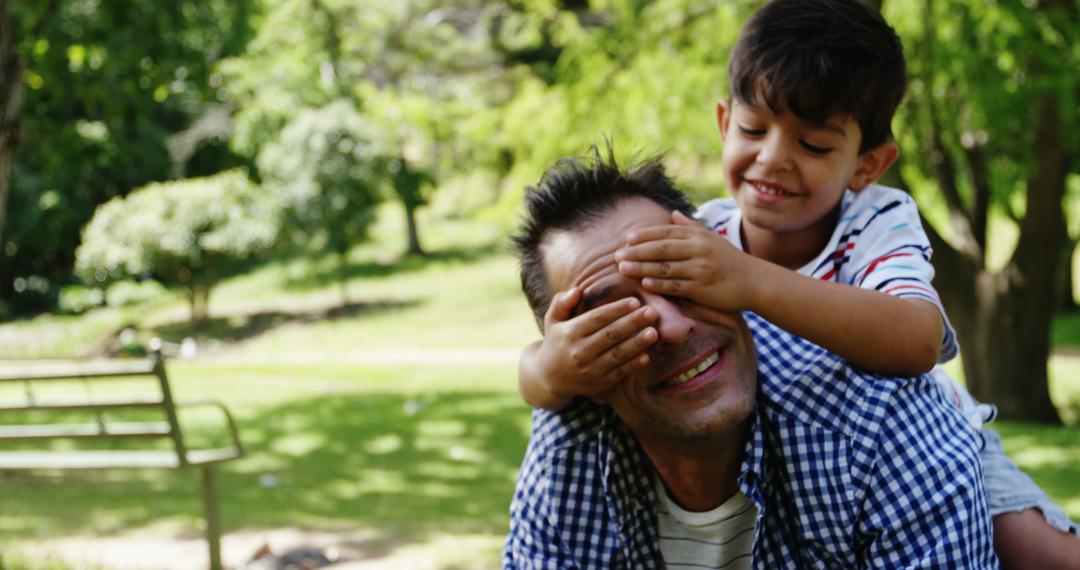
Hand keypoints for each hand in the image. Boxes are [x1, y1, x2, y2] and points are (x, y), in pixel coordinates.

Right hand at [533, 286, 658, 401]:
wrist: (549, 378)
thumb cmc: (556, 342)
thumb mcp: (552, 320)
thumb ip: (562, 302)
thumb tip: (578, 290)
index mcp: (570, 333)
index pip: (597, 318)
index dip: (616, 309)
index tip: (635, 301)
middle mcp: (580, 352)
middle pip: (610, 334)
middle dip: (633, 323)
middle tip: (652, 312)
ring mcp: (590, 370)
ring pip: (617, 354)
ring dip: (637, 344)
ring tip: (654, 332)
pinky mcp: (599, 384)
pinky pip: (619, 373)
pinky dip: (633, 365)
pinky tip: (647, 355)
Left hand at [615, 211, 759, 311]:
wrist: (755, 282)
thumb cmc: (730, 260)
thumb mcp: (712, 239)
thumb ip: (690, 227)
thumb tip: (673, 213)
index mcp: (698, 236)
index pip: (666, 232)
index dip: (645, 235)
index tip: (627, 239)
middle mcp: (698, 250)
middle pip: (661, 248)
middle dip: (637, 252)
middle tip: (616, 255)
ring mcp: (700, 269)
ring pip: (665, 267)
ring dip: (642, 268)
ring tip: (622, 269)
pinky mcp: (702, 288)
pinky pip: (676, 285)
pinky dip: (659, 284)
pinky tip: (644, 283)